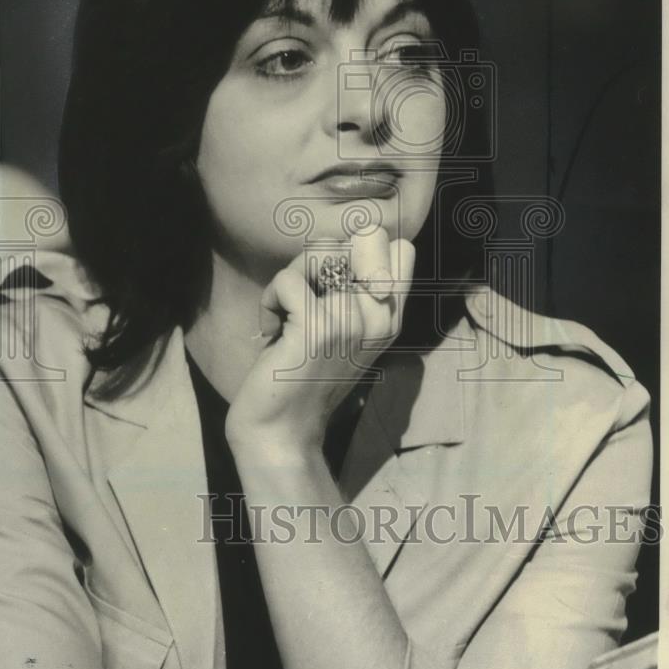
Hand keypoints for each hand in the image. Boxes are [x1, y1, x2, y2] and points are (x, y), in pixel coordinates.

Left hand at [225, 229, 415, 459]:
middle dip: (319, 257)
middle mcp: (379, 317)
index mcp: (391, 317)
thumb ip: (351, 288)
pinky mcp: (317, 329)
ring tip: (286, 314)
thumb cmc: (303, 374)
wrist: (282, 430)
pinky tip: (272, 331)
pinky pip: (287, 280)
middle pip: (357, 238)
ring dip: (290, 278)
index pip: (399, 246)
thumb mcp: (341, 328)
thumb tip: (337, 242)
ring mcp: (351, 322)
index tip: (332, 284)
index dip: (359, 250)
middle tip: (303, 297)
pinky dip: (269, 300)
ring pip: (318, 252)